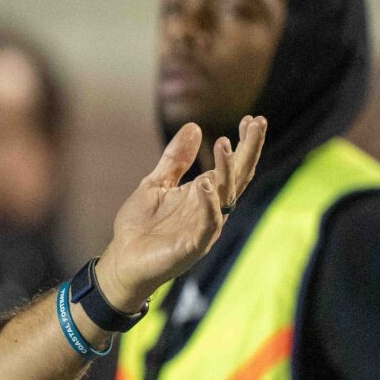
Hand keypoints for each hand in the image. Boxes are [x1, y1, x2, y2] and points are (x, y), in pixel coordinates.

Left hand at [95, 116, 266, 310]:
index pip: (231, 166)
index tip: (253, 119)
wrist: (122, 260)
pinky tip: (205, 184)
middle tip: (257, 123)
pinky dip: (208, 205)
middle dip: (248, 150)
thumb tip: (195, 127)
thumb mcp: (156, 183)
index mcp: (203, 194)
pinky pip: (207, 223)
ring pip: (224, 196)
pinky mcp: (193, 245)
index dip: (243, 144)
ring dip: (226, 170)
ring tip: (224, 144)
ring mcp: (204, 227)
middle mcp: (210, 209)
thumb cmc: (140, 226)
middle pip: (237, 177)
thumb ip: (175, 159)